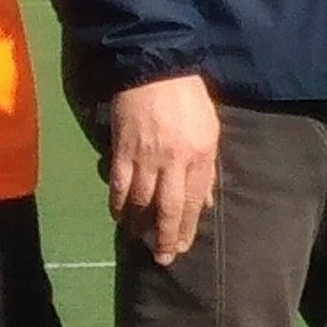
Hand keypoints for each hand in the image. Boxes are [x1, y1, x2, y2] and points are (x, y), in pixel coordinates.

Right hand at [108, 74, 220, 266]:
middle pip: (169, 208)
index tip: (183, 247)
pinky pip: (118, 186)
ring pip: (141, 201)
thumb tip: (204, 203)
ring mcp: (146, 156)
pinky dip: (117, 205)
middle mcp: (174, 160)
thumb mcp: (209, 130)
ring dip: (139, 225)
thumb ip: (206, 168)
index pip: (194, 201)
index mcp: (200, 154)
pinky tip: (119, 217)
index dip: (188, 228)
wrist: (156, 68)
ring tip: (140, 240)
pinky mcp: (122, 150)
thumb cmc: (188, 98)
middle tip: (164, 259)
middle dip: (166, 237)